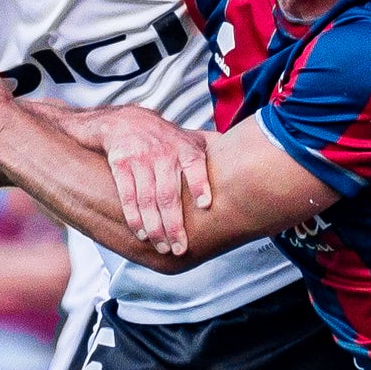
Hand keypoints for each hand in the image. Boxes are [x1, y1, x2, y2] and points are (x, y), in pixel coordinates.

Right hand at [90, 106, 211, 256]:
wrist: (124, 121)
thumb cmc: (165, 137)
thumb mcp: (191, 137)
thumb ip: (215, 150)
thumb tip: (249, 159)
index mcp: (185, 149)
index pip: (195, 165)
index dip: (200, 184)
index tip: (205, 204)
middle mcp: (163, 153)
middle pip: (168, 194)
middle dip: (174, 225)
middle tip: (180, 248)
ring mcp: (140, 159)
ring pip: (147, 199)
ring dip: (154, 227)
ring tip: (163, 246)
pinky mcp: (121, 164)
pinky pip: (127, 195)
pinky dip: (134, 217)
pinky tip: (141, 233)